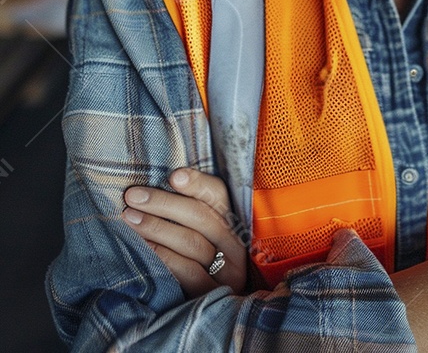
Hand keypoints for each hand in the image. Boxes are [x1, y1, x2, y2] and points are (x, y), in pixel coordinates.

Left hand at [122, 167, 246, 297]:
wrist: (211, 314)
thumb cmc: (198, 260)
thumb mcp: (201, 233)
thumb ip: (189, 210)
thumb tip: (162, 182)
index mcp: (234, 222)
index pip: (219, 194)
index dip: (197, 183)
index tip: (173, 176)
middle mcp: (235, 245)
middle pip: (201, 216)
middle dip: (163, 203)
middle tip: (133, 196)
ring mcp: (227, 272)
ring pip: (193, 242)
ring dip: (157, 227)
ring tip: (129, 217)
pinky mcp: (212, 293)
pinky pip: (187, 271)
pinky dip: (163, 256)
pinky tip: (143, 247)